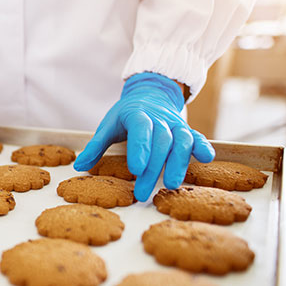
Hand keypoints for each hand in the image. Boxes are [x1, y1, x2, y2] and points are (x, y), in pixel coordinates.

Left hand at [73, 72, 214, 201]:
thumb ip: (95, 147)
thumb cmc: (125, 115)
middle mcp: (160, 119)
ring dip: (178, 162)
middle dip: (153, 168)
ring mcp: (176, 124)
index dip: (139, 148)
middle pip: (160, 142)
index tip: (135, 169)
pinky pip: (198, 137)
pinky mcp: (187, 130)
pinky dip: (203, 146)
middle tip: (143, 192)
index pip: (140, 130)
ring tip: (171, 184)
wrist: (150, 94)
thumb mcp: (108, 126)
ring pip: (181, 141)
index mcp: (137, 115)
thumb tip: (78, 166)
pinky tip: (206, 159)